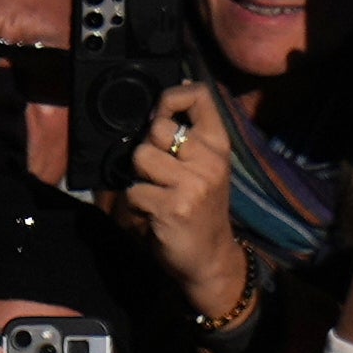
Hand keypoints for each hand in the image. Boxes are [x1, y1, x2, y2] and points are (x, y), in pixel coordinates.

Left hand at [118, 81, 246, 318]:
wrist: (210, 259)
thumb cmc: (201, 209)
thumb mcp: (205, 167)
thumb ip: (189, 136)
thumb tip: (172, 93)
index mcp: (218, 145)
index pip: (199, 96)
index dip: (171, 97)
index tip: (161, 113)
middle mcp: (210, 160)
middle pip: (157, 128)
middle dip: (147, 150)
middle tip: (159, 174)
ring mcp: (193, 184)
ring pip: (141, 157)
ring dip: (139, 178)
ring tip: (156, 195)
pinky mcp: (173, 207)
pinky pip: (134, 191)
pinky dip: (134, 205)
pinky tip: (153, 215)